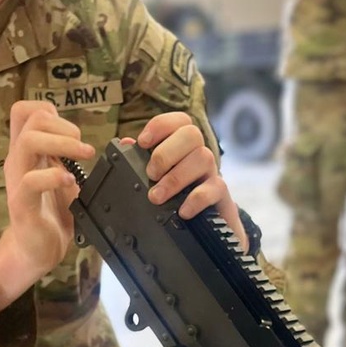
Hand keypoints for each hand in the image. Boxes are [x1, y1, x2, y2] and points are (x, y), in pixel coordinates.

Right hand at [0, 100, 94, 313]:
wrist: (37, 249)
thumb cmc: (53, 212)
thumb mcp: (69, 177)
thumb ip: (80, 159)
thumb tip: (123, 143)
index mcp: (28, 151)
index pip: (25, 110)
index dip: (51, 112)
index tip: (72, 134)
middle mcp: (19, 160)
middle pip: (31, 118)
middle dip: (65, 127)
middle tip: (83, 149)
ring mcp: (18, 180)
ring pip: (29, 141)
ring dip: (62, 145)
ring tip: (82, 159)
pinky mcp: (22, 203)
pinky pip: (30, 180)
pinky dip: (54, 176)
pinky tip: (70, 183)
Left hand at [130, 112, 248, 251]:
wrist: (205, 225)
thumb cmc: (176, 195)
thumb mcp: (158, 177)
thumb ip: (141, 160)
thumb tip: (125, 144)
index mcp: (182, 145)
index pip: (179, 121)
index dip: (160, 126)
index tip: (142, 142)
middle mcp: (199, 153)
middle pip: (192, 134)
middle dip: (166, 153)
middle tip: (150, 174)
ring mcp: (211, 172)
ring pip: (204, 157)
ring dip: (176, 177)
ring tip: (157, 197)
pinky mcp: (221, 194)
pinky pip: (216, 187)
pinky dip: (196, 199)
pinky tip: (182, 211)